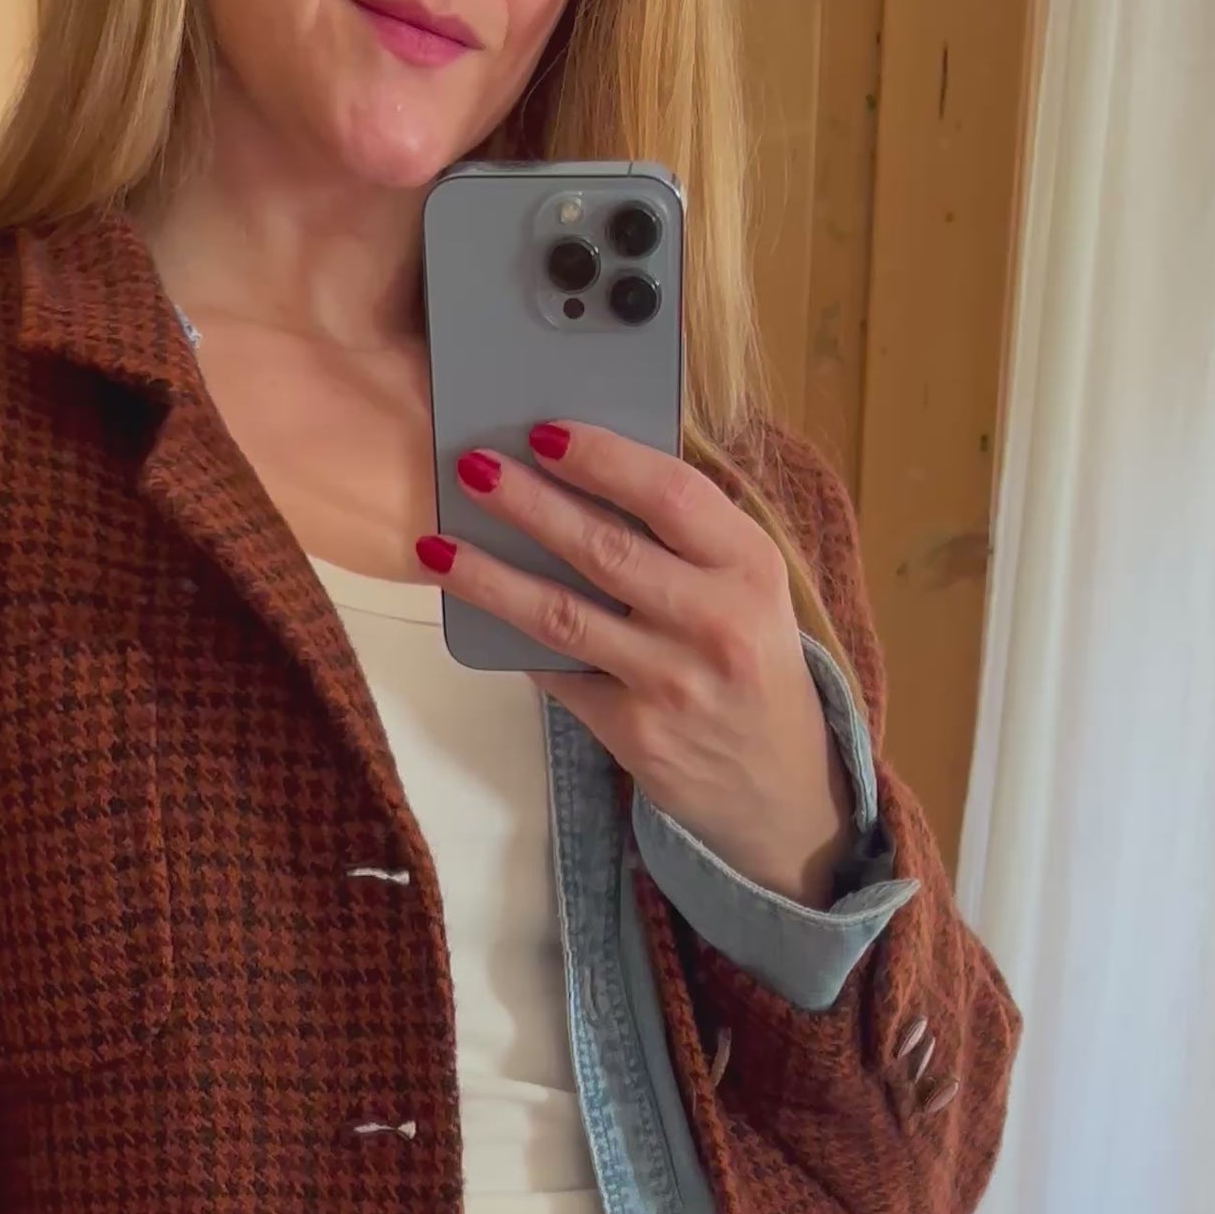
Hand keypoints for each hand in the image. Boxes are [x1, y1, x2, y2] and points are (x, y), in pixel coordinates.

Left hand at [420, 424, 852, 907]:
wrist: (777, 782)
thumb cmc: (749, 661)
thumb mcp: (747, 586)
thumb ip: (688, 536)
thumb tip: (583, 475)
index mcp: (750, 565)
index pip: (669, 493)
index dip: (601, 458)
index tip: (543, 431)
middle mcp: (716, 622)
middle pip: (604, 550)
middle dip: (529, 503)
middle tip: (470, 467)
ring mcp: (672, 683)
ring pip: (562, 616)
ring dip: (491, 578)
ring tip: (437, 546)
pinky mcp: (635, 734)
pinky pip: (559, 674)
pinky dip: (515, 642)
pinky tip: (475, 612)